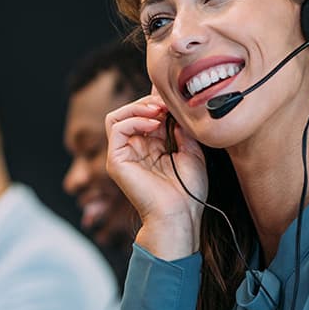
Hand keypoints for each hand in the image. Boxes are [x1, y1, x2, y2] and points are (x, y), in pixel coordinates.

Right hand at [105, 93, 206, 259]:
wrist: (180, 213)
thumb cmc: (187, 190)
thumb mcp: (192, 152)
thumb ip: (181, 129)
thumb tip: (175, 108)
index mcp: (152, 147)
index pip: (146, 115)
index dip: (157, 101)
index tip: (174, 96)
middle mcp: (135, 149)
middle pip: (130, 111)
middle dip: (149, 101)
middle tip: (167, 102)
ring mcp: (123, 155)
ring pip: (117, 116)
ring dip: (138, 106)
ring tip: (158, 109)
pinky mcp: (116, 161)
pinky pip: (116, 128)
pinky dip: (133, 119)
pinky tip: (153, 124)